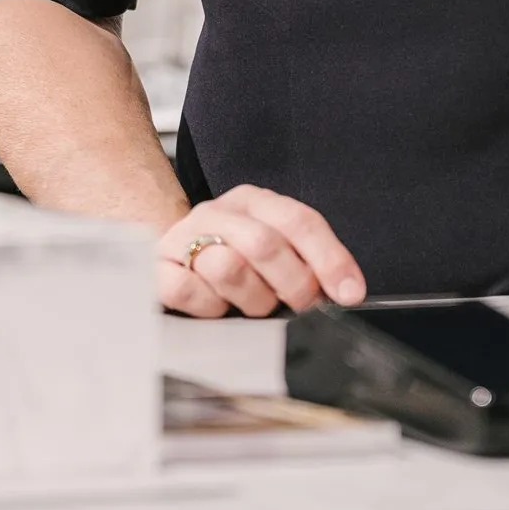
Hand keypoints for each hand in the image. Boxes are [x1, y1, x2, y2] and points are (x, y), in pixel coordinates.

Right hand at [157, 185, 365, 318]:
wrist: (170, 259)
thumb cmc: (232, 258)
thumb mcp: (275, 250)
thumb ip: (308, 263)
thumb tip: (346, 291)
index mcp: (255, 201)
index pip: (300, 221)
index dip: (330, 260)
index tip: (349, 294)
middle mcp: (219, 212)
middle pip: (266, 244)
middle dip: (293, 285)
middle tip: (299, 306)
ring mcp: (184, 237)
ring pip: (229, 268)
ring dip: (251, 299)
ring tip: (253, 305)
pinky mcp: (159, 267)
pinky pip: (189, 291)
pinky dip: (209, 308)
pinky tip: (216, 306)